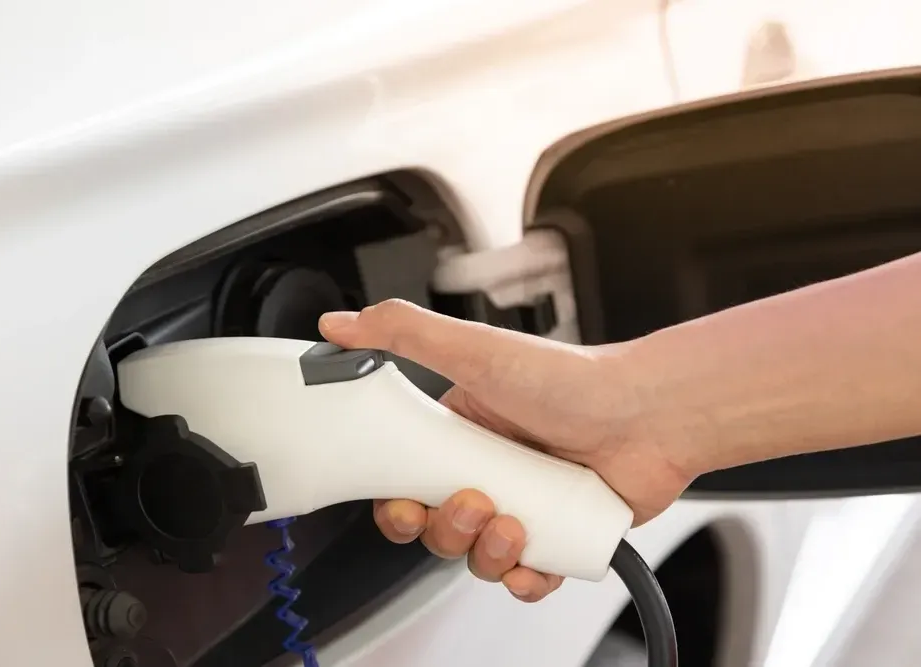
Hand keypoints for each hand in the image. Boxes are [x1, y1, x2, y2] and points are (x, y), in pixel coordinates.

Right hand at [318, 300, 694, 601]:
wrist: (651, 412)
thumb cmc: (570, 378)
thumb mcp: (473, 349)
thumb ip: (401, 333)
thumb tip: (340, 323)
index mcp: (460, 434)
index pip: (406, 482)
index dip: (396, 504)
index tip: (402, 504)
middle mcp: (490, 471)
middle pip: (438, 526)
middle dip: (445, 528)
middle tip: (470, 503)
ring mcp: (526, 505)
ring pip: (478, 556)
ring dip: (484, 553)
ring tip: (513, 523)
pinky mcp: (560, 535)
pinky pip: (526, 576)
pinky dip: (523, 578)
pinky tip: (531, 560)